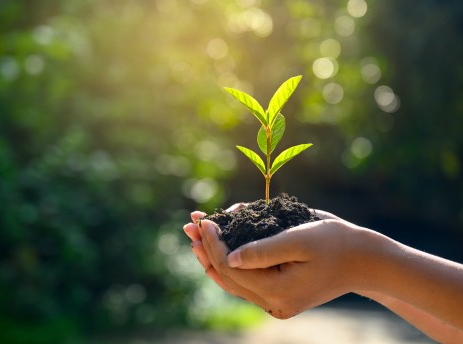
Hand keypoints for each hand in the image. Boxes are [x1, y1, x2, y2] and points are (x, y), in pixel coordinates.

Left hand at [198, 217, 368, 317]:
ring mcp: (275, 302)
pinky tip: (217, 249)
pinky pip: (246, 281)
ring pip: (234, 281)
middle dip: (206, 249)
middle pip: (228, 276)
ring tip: (195, 237)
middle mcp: (273, 303)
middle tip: (188, 225)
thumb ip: (264, 250)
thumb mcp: (300, 239)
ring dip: (213, 257)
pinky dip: (230, 263)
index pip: (232, 268)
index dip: (214, 244)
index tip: (204, 220)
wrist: (362, 260)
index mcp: (278, 290)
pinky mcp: (278, 295)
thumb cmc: (335, 242)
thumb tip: (229, 256)